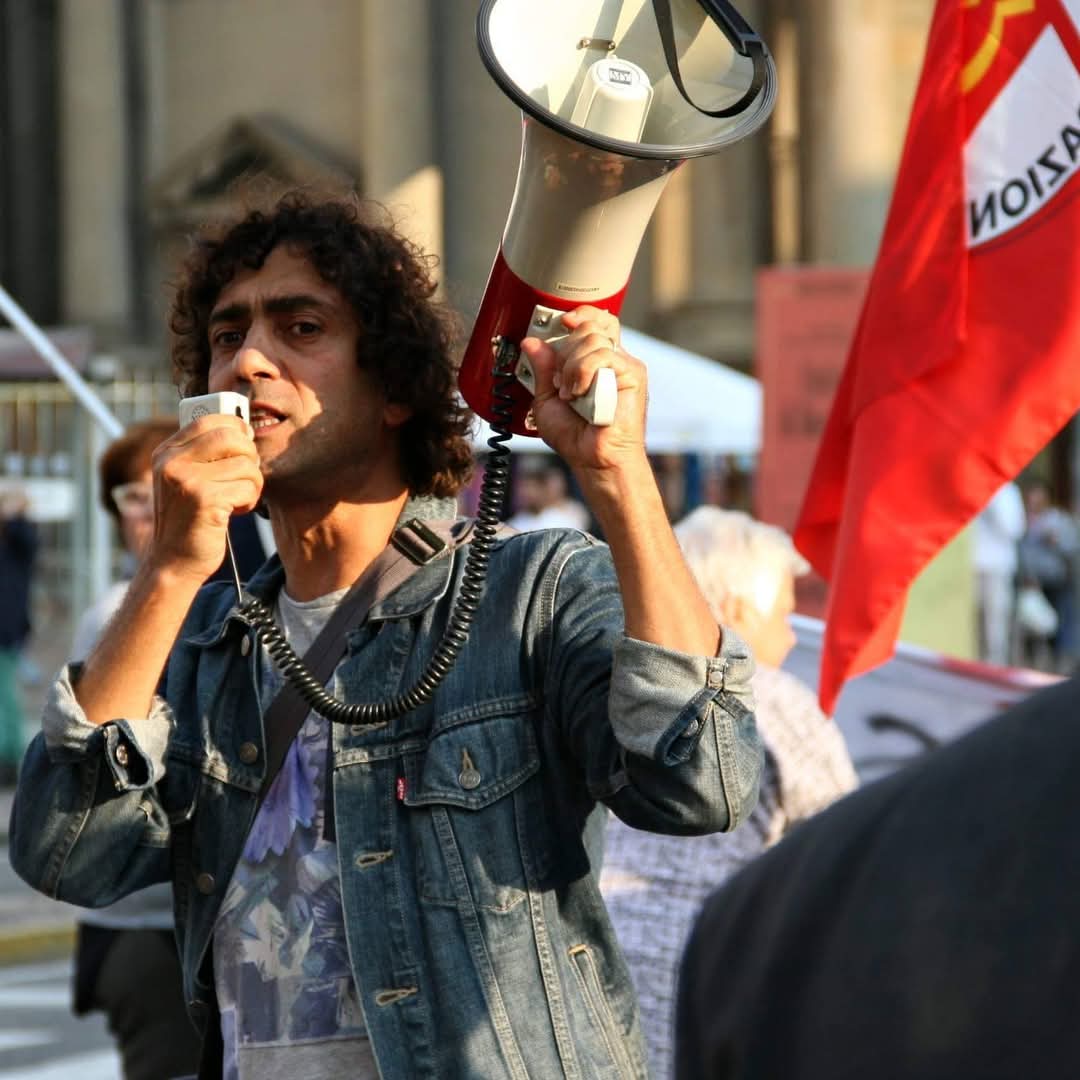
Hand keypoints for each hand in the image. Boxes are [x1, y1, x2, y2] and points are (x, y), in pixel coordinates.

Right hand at [148, 413, 261, 583]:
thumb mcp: (184, 480)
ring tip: (238, 499)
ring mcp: (187, 480)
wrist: (173, 562)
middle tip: (246, 476)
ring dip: (252, 484)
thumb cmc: (188, 520)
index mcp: (166, 452)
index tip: (245, 445)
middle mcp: (172, 462)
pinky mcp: (205, 500)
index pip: (209, 420)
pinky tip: (234, 512)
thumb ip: (202, 454)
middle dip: (249, 456)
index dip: (236, 428)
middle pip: (231, 436)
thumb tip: (241, 428)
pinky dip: (249, 500)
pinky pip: (247, 487)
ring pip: (245, 464)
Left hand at [519, 306, 647, 474]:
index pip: (593, 322)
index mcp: (594, 362)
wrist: (594, 460)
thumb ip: (541, 370)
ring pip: (593, 338)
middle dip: (565, 350)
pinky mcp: (632, 373)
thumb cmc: (576, 437)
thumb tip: (531, 343)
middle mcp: (610, 360)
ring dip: (572, 366)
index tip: (561, 322)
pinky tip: (580, 393)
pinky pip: (603, 354)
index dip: (579, 315)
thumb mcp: (546, 399)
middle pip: (590, 325)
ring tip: (570, 393)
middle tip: (560, 381)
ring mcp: (622, 365)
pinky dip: (583, 372)